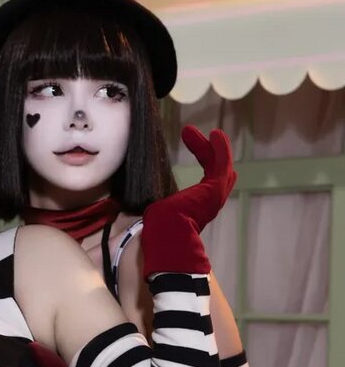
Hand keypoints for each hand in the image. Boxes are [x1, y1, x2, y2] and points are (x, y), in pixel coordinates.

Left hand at [140, 126, 236, 276]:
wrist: (167, 235)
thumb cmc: (159, 229)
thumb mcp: (159, 210)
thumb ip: (162, 202)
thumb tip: (144, 204)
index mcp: (198, 209)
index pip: (206, 183)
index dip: (201, 164)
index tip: (191, 148)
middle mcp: (209, 203)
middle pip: (218, 172)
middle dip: (208, 153)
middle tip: (193, 136)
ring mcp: (214, 195)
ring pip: (220, 166)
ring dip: (211, 147)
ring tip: (204, 131)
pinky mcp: (214, 188)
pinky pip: (222, 163)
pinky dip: (220, 148)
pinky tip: (215, 134)